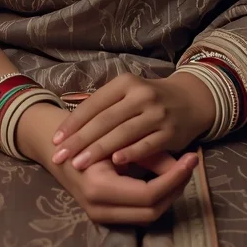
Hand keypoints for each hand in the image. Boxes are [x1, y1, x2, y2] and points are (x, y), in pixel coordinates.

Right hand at [16, 101, 197, 225]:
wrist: (51, 142)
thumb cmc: (81, 133)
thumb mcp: (114, 139)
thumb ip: (147, 154)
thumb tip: (182, 166)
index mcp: (99, 187)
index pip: (148, 195)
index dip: (174, 180)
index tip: (191, 159)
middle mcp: (98, 207)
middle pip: (150, 211)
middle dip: (175, 189)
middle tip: (191, 164)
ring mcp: (98, 214)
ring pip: (146, 215)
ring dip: (167, 194)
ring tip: (183, 170)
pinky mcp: (102, 213)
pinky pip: (136, 211)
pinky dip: (154, 197)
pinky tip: (166, 177)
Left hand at [48, 72, 214, 170]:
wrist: (190, 100)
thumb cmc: (149, 100)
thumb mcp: (126, 93)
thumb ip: (103, 106)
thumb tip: (68, 123)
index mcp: (125, 83)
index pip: (94, 104)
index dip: (73, 123)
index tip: (55, 140)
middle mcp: (141, 95)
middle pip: (104, 120)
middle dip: (79, 140)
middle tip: (60, 156)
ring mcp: (156, 113)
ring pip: (122, 133)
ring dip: (99, 150)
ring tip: (79, 164)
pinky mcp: (170, 131)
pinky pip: (147, 144)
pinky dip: (130, 153)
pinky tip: (115, 163)